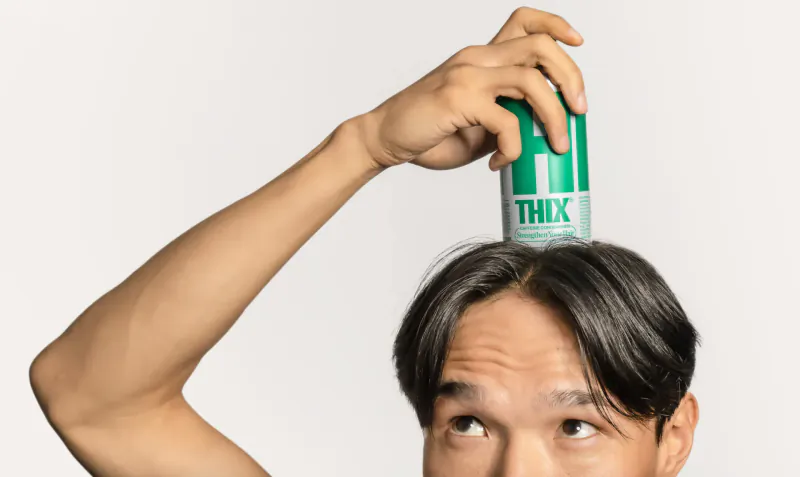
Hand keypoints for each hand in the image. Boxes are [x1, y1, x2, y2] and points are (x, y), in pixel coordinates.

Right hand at [357, 7, 586, 171]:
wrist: (385, 138)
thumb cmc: (430, 131)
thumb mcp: (478, 122)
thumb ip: (508, 114)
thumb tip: (543, 129)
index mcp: (481, 57)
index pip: (524, 21)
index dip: (557, 26)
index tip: (577, 45)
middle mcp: (476, 58)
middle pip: (541, 47)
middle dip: (571, 78)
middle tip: (579, 111)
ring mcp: (467, 75)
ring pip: (532, 82)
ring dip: (554, 116)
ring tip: (556, 144)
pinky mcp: (458, 99)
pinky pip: (507, 122)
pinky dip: (513, 148)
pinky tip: (499, 162)